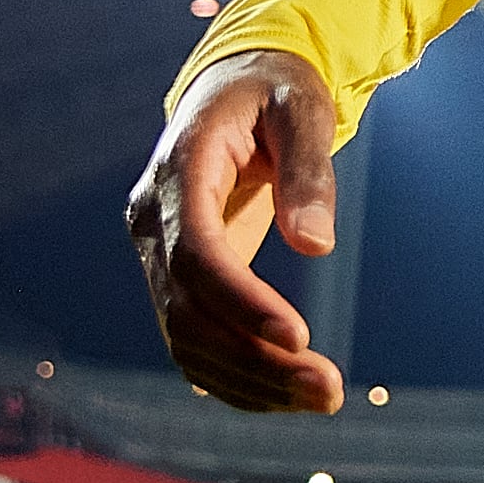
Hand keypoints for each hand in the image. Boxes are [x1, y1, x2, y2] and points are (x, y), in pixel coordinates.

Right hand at [122, 49, 347, 411]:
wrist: (237, 86)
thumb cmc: (275, 89)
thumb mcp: (300, 108)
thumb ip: (307, 170)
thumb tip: (317, 247)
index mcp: (178, 172)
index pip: (195, 254)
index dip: (240, 301)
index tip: (298, 337)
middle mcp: (153, 222)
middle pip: (188, 312)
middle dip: (255, 359)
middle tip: (329, 391)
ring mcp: (158, 255)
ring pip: (187, 341)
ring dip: (250, 380)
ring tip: (323, 396)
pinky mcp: (177, 280)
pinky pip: (195, 341)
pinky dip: (237, 375)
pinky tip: (288, 393)